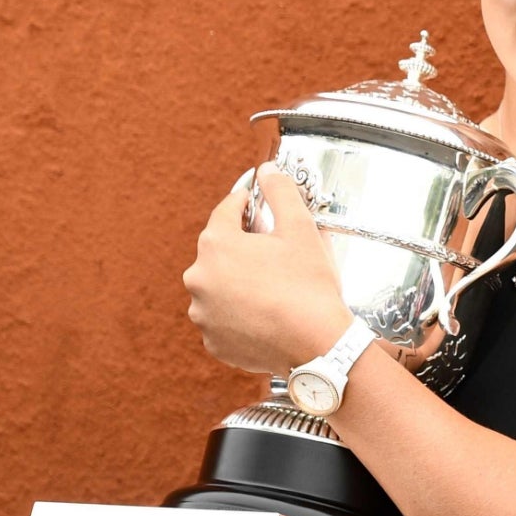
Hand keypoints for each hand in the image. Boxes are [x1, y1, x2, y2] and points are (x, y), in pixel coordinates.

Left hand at [183, 165, 351, 374]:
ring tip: (275, 286)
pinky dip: (240, 312)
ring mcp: (202, 313)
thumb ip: (280, 192)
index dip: (246, 201)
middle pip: (221, 250)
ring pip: (220, 285)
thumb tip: (267, 171)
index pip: (226, 210)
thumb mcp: (301, 228)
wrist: (316, 344)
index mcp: (216, 245)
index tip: (256, 199)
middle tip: (277, 251)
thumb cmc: (308, 286)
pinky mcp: (212, 341)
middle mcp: (199, 278)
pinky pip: (223, 317)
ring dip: (240, 281)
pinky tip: (267, 312)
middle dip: (246, 246)